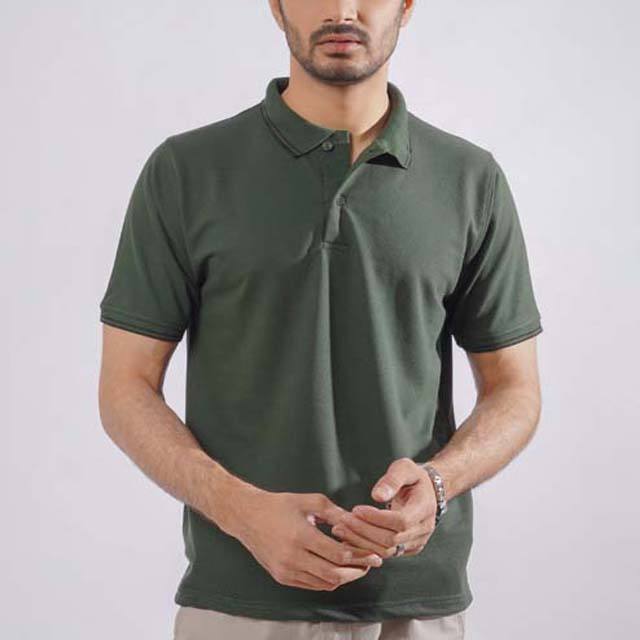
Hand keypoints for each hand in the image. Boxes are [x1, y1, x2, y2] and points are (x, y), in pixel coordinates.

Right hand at [228, 486, 383, 590]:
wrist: (247, 516)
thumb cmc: (279, 505)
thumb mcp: (309, 501)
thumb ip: (335, 512)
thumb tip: (357, 522)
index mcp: (301, 536)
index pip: (338, 554)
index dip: (359, 556)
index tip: (372, 554)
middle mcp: (292, 557)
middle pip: (334, 574)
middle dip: (355, 571)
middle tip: (368, 564)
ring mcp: (285, 570)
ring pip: (324, 583)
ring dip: (343, 578)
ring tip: (355, 567)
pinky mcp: (281, 577)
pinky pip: (311, 585)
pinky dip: (327, 580)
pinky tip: (335, 569)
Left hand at [331, 457, 437, 558]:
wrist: (428, 492)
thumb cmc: (413, 477)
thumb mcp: (404, 468)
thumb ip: (392, 480)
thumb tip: (377, 496)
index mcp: (424, 508)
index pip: (401, 521)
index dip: (376, 518)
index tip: (356, 509)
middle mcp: (423, 529)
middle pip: (392, 539)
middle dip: (364, 530)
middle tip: (343, 520)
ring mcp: (417, 542)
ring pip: (387, 551)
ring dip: (362, 541)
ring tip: (341, 529)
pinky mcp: (408, 549)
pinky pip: (386, 554)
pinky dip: (366, 547)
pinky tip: (350, 537)